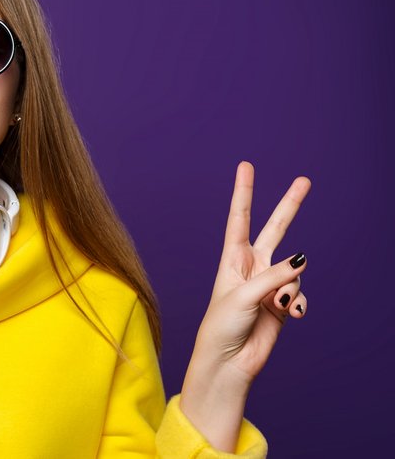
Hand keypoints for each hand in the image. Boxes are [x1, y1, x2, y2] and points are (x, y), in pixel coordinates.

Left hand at [194, 161, 310, 379]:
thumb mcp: (243, 297)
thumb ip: (274, 276)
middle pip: (275, 229)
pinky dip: (298, 303)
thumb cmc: (222, 327)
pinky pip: (300, 294)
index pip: (240, 219)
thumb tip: (302, 259)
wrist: (228, 361)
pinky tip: (290, 314)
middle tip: (305, 180)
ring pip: (295, 270)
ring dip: (292, 286)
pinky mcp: (282, 303)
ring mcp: (269, 284)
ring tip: (279, 304)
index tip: (246, 166)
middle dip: (289, 206)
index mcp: (232, 259)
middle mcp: (252, 267)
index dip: (244, 192)